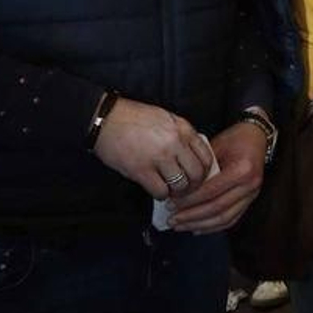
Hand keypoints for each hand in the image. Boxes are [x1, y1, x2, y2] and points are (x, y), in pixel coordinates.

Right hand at [92, 96, 214, 199]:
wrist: (106, 120)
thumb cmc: (134, 119)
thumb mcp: (166, 119)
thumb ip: (182, 135)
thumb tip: (192, 156)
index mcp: (183, 128)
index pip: (206, 156)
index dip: (205, 172)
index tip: (198, 177)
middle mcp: (175, 143)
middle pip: (197, 174)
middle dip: (193, 186)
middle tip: (186, 188)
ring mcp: (159, 157)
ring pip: (180, 185)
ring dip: (176, 192)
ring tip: (170, 189)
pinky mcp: (142, 170)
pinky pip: (160, 191)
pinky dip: (160, 194)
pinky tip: (156, 189)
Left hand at [168, 121, 267, 233]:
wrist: (256, 137)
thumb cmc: (235, 139)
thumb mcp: (215, 147)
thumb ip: (201, 168)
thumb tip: (178, 187)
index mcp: (242, 170)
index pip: (212, 191)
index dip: (189, 200)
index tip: (171, 204)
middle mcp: (250, 185)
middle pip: (218, 208)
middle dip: (192, 216)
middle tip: (172, 219)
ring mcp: (252, 195)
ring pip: (225, 218)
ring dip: (200, 225)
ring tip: (181, 226)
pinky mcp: (251, 201)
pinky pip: (232, 220)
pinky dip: (213, 227)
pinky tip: (197, 228)